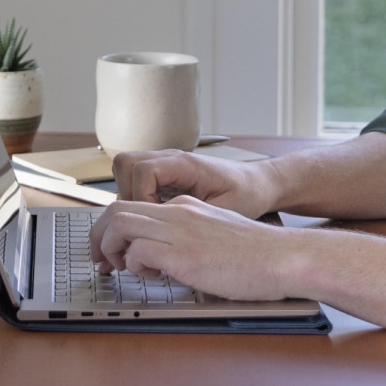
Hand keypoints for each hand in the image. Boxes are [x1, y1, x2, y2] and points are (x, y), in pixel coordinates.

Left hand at [88, 196, 298, 300]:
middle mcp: (178, 211)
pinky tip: (151, 276)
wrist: (282, 257)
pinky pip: (137, 251)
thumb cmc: (256, 254)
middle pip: (116, 209)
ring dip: (110, 248)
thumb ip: (191, 240)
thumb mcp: (217, 235)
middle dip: (99, 236)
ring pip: (119, 223)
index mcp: (186, 206)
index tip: (115, 252)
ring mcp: (179, 231)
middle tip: (102, 261)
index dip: (115, 229)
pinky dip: (133, 265)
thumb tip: (169, 261)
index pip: (135, 206)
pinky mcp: (183, 254)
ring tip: (120, 268)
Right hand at [111, 149, 279, 219]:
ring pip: (127, 170)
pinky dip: (137, 199)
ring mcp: (167, 166)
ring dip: (128, 198)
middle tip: (140, 222)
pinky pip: (139, 180)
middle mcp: (172, 160)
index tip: (153, 220)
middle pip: (125, 164)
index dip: (139, 197)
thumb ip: (191, 215)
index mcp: (185, 164)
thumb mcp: (225, 208)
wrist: (259, 183)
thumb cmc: (247, 194)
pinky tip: (151, 221)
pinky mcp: (167, 175)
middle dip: (125, 195)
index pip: (142, 170)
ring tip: (143, 223)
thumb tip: (162, 225)